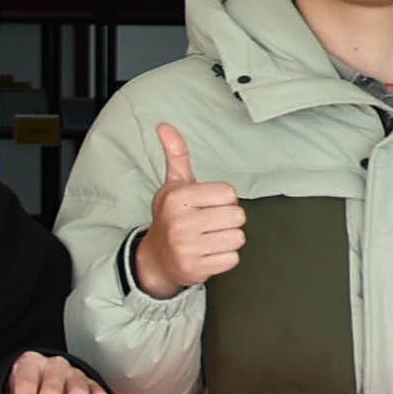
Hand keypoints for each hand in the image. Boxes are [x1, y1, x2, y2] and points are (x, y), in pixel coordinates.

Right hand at [135, 124, 248, 297]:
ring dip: (227, 240)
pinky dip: (224, 258)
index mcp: (178, 198)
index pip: (229, 193)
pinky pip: (232, 259)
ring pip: (237, 238)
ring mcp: (187, 247)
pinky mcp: (196, 269)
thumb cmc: (171, 218)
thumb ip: (176, 156)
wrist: (155, 260)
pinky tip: (208, 254)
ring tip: (209, 239)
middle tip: (210, 224)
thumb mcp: (173, 186)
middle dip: (228, 221)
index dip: (223, 200)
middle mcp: (180, 222)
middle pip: (237, 216)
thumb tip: (164, 125)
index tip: (206, 206)